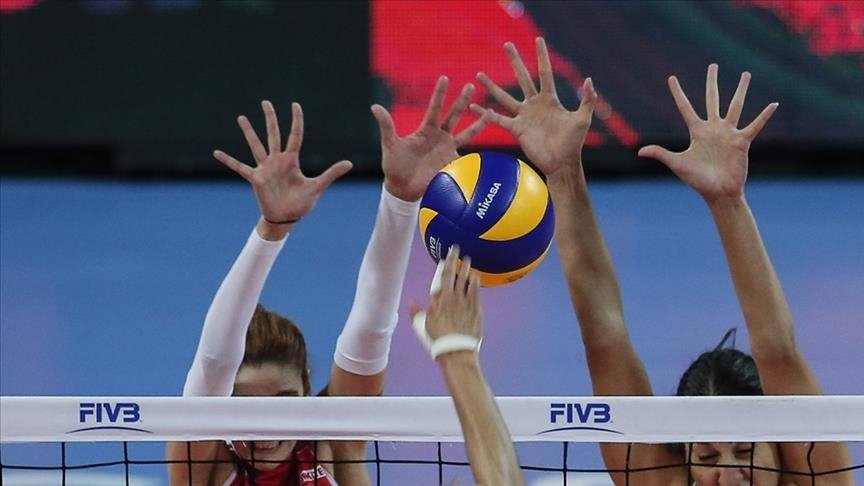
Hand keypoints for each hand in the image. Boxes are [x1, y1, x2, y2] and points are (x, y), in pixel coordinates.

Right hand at [214, 101, 352, 222]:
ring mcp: (265, 168)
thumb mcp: (317, 186)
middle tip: (266, 102)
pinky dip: (228, 160)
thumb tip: (350, 163)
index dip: (296, 120)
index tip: (295, 105)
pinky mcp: (255, 178)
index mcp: (292, 160)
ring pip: (256, 145)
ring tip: (241, 117)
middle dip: (270, 118)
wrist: (287, 218)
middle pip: (273, 134)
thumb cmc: (302, 203)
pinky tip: (216, 152)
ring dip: (249, 132)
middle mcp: (277, 160)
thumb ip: (331, 173)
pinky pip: (239, 167)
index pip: (294, 135)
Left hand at [372, 76, 488, 201]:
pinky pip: (468, 157)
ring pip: (467, 133)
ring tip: (490, 111)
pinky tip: (490, 147)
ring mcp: (448, 149)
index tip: (445, 77)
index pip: (434, 108)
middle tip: (471, 84)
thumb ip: (386, 126)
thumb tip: (374, 107)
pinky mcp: (452, 163)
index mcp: (426, 130)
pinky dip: (478, 153)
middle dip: (462, 100)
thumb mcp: (390, 145)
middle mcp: (439, 137)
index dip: (440, 93)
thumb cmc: (395, 166)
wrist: (402, 188)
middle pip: (454, 115)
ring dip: (478, 123)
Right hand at [410, 246, 481, 341]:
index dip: (443, 265)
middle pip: (453, 274)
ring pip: (465, 280)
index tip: (444, 257)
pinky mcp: (475, 308)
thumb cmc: (437, 340)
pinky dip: (475, 282)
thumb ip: (415, 312)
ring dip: (466, 268)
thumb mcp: (422, 325)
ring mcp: (465, 302)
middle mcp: (451, 297)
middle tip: (456, 249)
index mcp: (438, 299)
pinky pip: (475, 290)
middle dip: (454, 260)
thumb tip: (410, 302)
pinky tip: (475, 276)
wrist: (456, 351)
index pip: (440, 277)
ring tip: (467, 260)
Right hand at [471, 37, 596, 175]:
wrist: (561, 163)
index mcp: (550, 100)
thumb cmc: (573, 143)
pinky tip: (475, 107)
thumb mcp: (582, 120)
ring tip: (479, 75)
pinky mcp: (517, 130)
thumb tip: (588, 80)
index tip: (538, 40)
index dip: (542, 56)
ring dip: (492, 86)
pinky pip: (498, 120)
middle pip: (522, 77)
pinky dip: (486, 114)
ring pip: (505, 97)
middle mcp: (534, 104)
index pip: (545, 72)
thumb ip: (587, 100)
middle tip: (506, 44)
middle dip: (515, 61)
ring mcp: (524, 116)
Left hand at [638, 64, 777, 202]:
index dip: (678, 93)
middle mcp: (713, 129)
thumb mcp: (678, 164)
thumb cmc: (697, 180)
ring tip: (746, 74)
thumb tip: (640, 151)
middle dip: (712, 83)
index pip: (685, 108)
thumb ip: (661, 154)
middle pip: (712, 99)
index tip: (671, 78)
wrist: (718, 193)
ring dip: (740, 90)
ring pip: (735, 106)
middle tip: (713, 65)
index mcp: (697, 132)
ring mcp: (728, 133)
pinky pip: (754, 126)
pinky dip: (764, 116)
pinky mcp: (741, 142)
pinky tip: (774, 104)